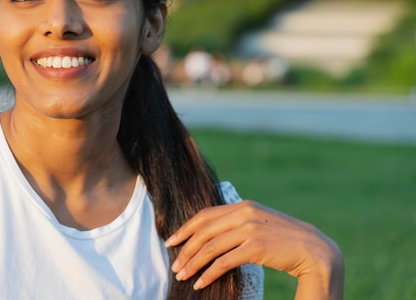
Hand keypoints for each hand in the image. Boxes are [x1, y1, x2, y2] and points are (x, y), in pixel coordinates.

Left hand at [165, 200, 343, 299]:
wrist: (315, 251)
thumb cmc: (285, 240)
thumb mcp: (260, 223)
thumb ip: (239, 222)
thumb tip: (212, 233)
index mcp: (243, 205)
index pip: (205, 214)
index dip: (185, 228)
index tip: (172, 240)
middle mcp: (244, 213)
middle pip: (204, 231)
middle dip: (185, 248)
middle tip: (174, 264)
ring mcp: (250, 229)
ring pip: (210, 247)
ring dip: (193, 263)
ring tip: (182, 275)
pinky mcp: (255, 247)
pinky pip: (223, 261)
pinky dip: (208, 273)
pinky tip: (201, 282)